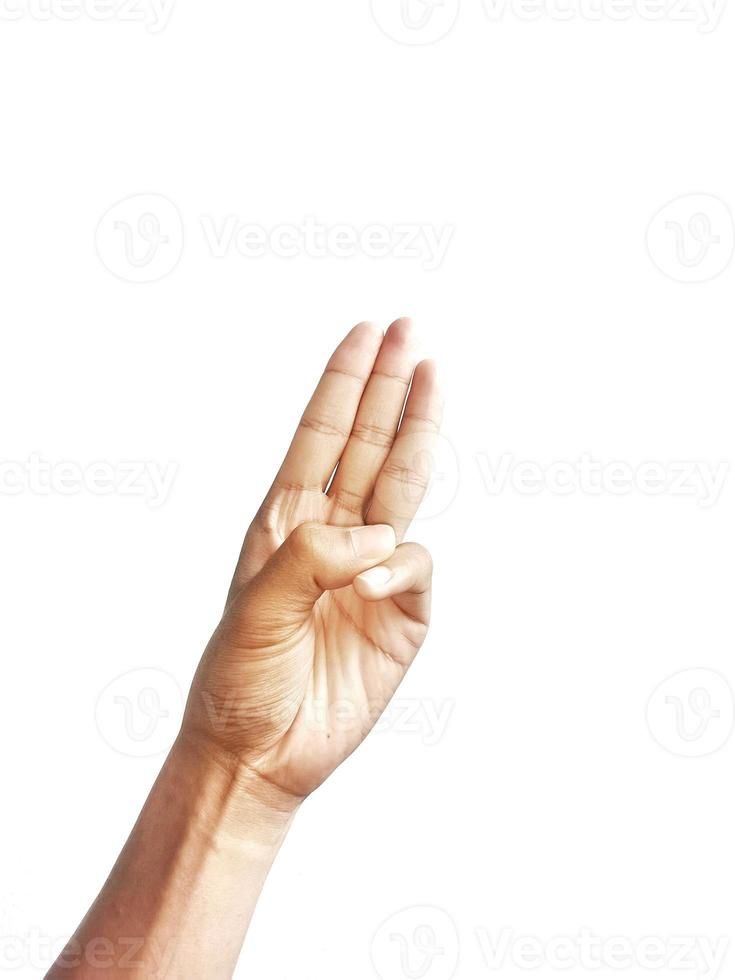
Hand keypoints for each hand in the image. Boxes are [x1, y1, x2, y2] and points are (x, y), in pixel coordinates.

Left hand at [182, 318, 441, 803]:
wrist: (261, 755)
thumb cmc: (240, 680)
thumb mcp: (254, 610)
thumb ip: (310, 559)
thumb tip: (377, 536)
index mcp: (287, 524)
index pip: (320, 438)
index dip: (342, 384)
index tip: (363, 334)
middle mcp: (334, 538)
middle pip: (367, 446)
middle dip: (387, 387)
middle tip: (408, 330)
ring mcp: (372, 573)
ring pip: (402, 487)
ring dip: (418, 432)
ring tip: (433, 376)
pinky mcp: (404, 616)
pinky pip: (416, 570)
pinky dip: (400, 567)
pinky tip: (376, 580)